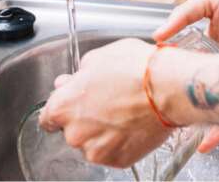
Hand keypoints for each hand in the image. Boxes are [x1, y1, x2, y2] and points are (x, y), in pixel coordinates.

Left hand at [39, 38, 170, 168]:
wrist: (171, 88)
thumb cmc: (137, 69)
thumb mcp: (100, 56)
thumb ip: (79, 74)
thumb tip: (72, 81)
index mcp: (63, 106)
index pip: (48, 117)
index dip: (63, 107)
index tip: (75, 104)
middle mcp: (74, 133)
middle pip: (73, 129)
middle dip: (87, 118)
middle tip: (110, 101)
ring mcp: (96, 150)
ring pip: (93, 142)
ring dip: (104, 131)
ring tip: (127, 111)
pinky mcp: (118, 160)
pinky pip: (114, 152)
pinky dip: (122, 141)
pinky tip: (135, 123)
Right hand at [153, 0, 218, 151]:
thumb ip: (184, 13)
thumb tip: (157, 35)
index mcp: (206, 44)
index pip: (181, 62)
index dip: (168, 72)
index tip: (153, 81)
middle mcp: (217, 64)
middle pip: (192, 86)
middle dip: (177, 99)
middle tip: (162, 108)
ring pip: (209, 104)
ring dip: (195, 117)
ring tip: (179, 128)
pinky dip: (218, 131)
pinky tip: (205, 143)